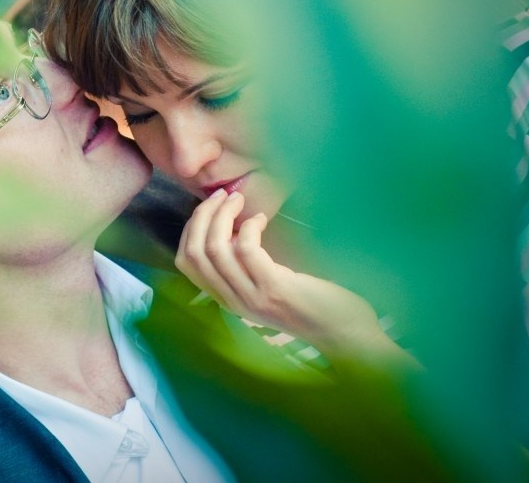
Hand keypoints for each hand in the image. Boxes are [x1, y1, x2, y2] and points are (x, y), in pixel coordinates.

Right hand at [176, 190, 397, 360]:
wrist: (342, 331)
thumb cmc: (309, 304)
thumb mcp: (265, 288)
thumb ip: (244, 268)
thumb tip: (231, 229)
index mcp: (226, 298)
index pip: (186, 262)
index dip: (190, 228)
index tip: (210, 207)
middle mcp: (232, 299)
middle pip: (195, 252)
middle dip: (203, 217)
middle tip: (222, 196)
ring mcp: (251, 295)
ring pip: (215, 249)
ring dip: (223, 216)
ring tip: (238, 200)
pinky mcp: (273, 287)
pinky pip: (246, 249)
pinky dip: (250, 227)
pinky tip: (262, 220)